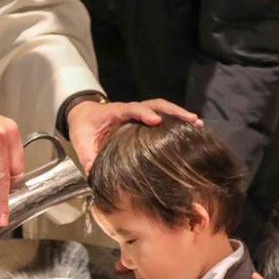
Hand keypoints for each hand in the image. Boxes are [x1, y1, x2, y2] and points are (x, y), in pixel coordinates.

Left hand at [67, 98, 200, 171]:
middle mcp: (129, 109)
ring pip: (161, 108)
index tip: (156, 120)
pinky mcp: (142, 118)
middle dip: (173, 111)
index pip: (131, 109)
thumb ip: (87, 157)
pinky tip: (189, 129)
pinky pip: (160, 115)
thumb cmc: (84, 128)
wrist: (83, 115)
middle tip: (192, 120)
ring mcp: (137, 112)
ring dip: (179, 114)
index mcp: (113, 112)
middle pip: (154, 104)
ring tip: (197, 123)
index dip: (143, 113)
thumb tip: (94, 174)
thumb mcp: (81, 142)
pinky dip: (175, 120)